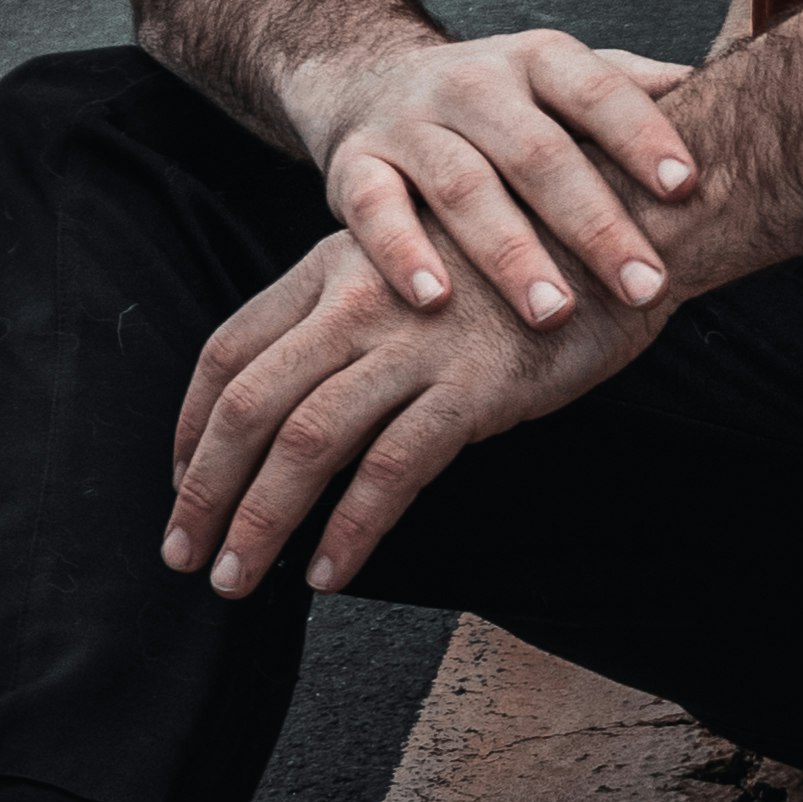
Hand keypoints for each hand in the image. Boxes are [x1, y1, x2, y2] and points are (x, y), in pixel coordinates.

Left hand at [162, 226, 656, 598]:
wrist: (624, 222)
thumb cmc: (526, 247)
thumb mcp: (420, 251)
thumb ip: (358, 300)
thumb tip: (306, 373)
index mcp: (334, 265)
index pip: (230, 350)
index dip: (190, 423)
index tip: (178, 478)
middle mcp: (358, 300)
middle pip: (249, 403)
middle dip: (202, 488)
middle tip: (182, 554)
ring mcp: (414, 343)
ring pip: (304, 440)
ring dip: (258, 519)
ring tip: (236, 578)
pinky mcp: (473, 386)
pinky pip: (391, 468)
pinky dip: (351, 528)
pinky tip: (330, 572)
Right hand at [307, 27, 698, 338]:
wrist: (367, 76)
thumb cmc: (499, 101)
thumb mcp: (562, 79)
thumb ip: (633, 89)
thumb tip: (720, 92)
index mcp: (539, 60)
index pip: (599, 91)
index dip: (642, 135)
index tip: (688, 185)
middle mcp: (474, 83)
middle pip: (538, 152)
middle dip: (594, 223)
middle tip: (644, 286)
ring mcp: (410, 123)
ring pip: (462, 186)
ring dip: (509, 252)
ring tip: (553, 312)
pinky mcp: (353, 165)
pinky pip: (372, 210)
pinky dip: (401, 253)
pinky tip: (434, 301)